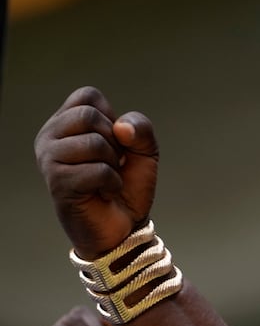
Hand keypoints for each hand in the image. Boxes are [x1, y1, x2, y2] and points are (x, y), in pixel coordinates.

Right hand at [35, 86, 160, 258]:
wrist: (123, 229)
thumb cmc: (127, 188)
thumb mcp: (144, 152)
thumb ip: (141, 129)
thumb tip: (121, 128)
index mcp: (64, 123)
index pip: (88, 95)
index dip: (113, 119)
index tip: (115, 145)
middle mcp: (49, 137)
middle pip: (89, 115)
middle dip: (114, 143)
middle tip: (111, 165)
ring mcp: (49, 159)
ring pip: (94, 142)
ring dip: (113, 165)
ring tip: (105, 181)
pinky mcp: (57, 182)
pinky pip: (98, 170)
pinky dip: (112, 183)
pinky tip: (103, 194)